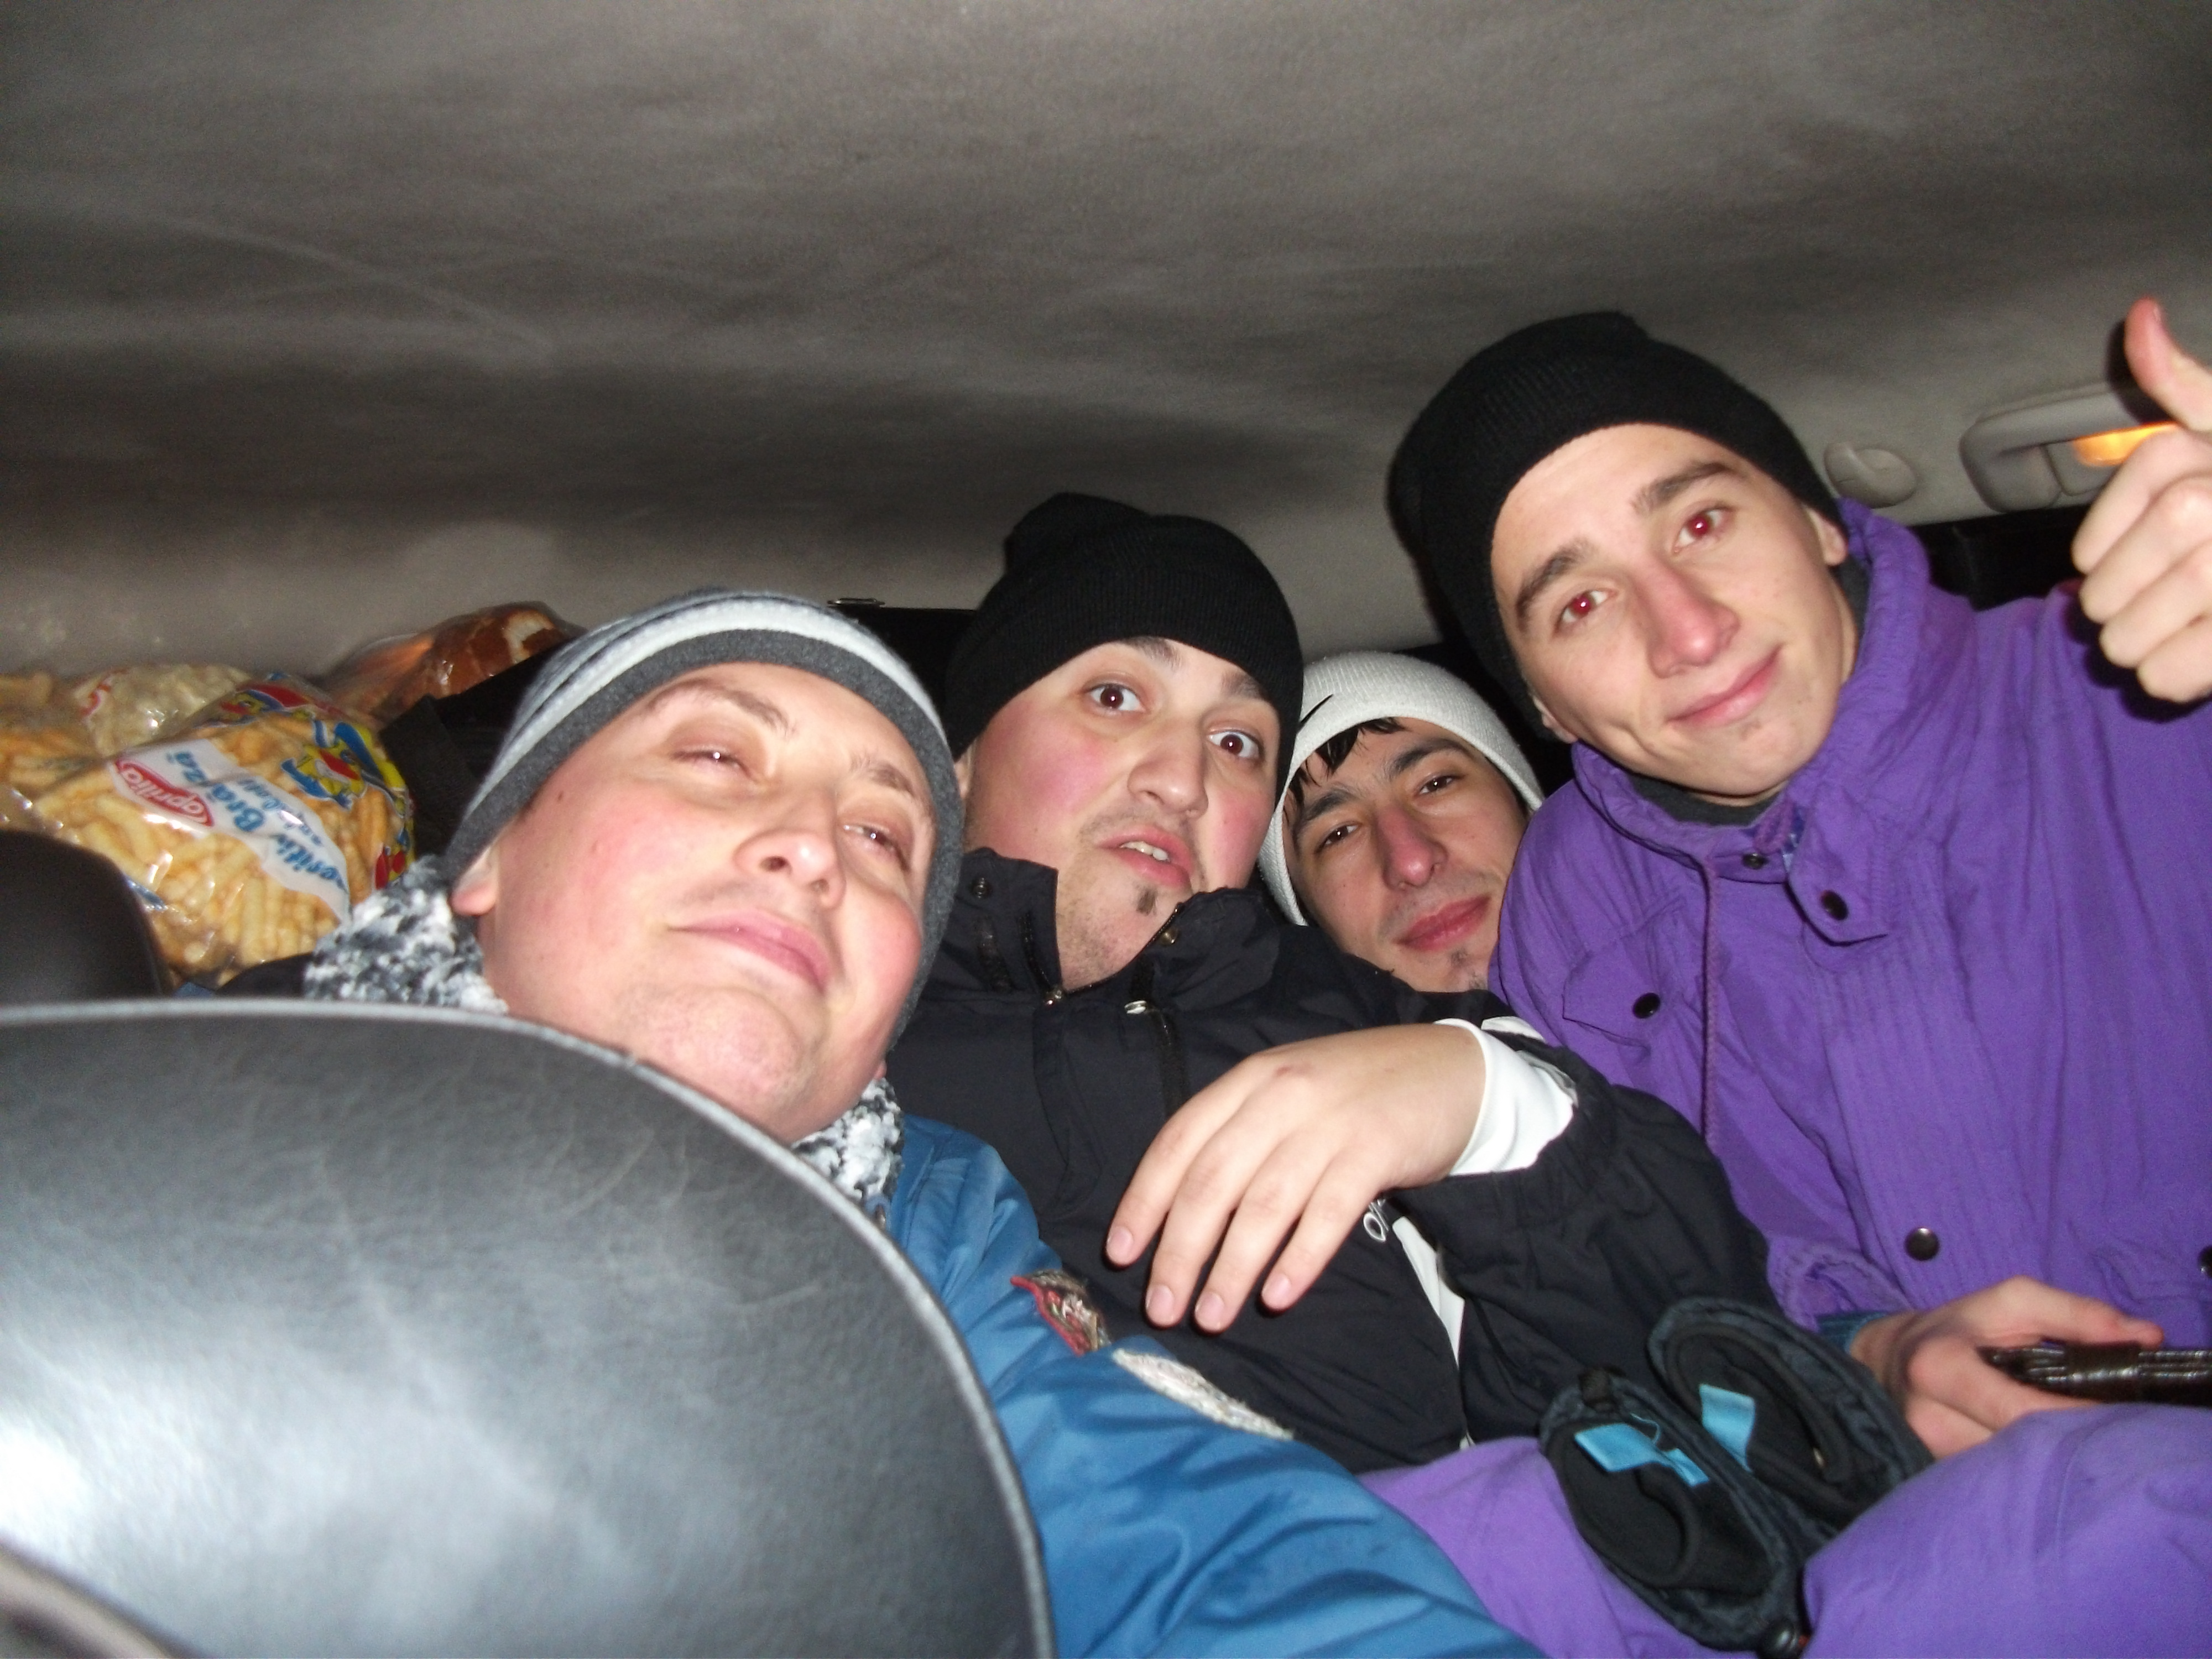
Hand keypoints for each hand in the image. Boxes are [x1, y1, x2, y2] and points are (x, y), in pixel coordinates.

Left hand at [1104, 1023, 1484, 1331]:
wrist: (1452, 1070)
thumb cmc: (1356, 1094)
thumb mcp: (1287, 1094)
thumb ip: (1240, 1136)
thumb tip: (1180, 1213)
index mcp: (1249, 1081)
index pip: (1179, 1141)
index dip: (1146, 1199)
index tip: (1122, 1252)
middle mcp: (1281, 1095)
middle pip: (1213, 1180)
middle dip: (1180, 1250)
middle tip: (1163, 1306)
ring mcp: (1330, 1121)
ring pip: (1265, 1204)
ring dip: (1232, 1267)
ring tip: (1212, 1316)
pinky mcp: (1377, 1149)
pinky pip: (1327, 1213)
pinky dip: (1298, 1258)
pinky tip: (1277, 1296)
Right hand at [1850, 1275, 2163, 1457]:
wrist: (1890, 1359)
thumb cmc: (1959, 1327)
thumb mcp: (2010, 1302)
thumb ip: (2077, 1314)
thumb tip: (2147, 1339)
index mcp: (1940, 1368)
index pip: (2022, 1411)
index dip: (2077, 1417)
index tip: (2119, 1412)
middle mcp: (1928, 1418)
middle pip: (2021, 1449)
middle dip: (2068, 1440)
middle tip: (2103, 1427)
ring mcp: (1929, 1454)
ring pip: (2012, 1473)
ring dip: (2048, 1457)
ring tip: (2068, 1436)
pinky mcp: (1937, 1473)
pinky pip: (1997, 1482)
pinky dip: (2026, 1467)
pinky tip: (2038, 1450)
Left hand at [2074, 297, 2211, 701]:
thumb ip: (2181, 380)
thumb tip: (2140, 314)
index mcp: (2194, 460)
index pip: (2091, 543)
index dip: (2096, 562)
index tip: (2107, 568)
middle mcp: (2209, 510)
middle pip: (2106, 592)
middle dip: (2109, 614)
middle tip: (2131, 616)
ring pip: (2130, 638)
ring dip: (2133, 649)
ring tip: (2160, 638)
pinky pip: (2172, 674)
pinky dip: (2169, 678)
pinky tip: (2191, 663)